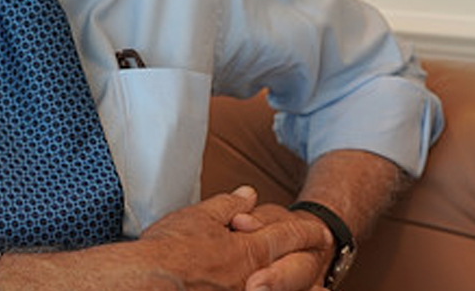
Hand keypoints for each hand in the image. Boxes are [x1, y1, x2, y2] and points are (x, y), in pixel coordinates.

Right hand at [136, 186, 331, 290]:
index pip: (286, 237)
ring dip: (298, 288)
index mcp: (248, 250)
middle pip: (292, 272)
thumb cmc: (169, 250)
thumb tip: (248, 194)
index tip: (320, 232)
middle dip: (310, 268)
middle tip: (326, 269)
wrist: (148, 282)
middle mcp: (252, 278)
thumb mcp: (199, 217)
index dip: (304, 233)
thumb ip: (228, 206)